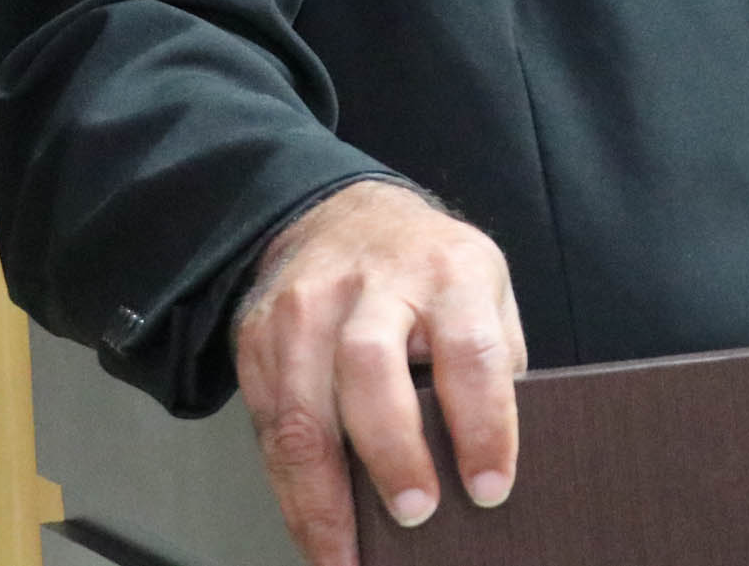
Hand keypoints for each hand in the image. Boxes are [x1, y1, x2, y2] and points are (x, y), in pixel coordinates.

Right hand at [233, 180, 527, 565]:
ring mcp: (304, 307)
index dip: (482, 424)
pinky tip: (314, 527)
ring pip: (303, 410)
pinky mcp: (257, 337)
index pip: (468, 349)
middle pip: (369, 367)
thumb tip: (489, 472)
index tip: (489, 488)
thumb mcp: (485, 292)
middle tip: (415, 515)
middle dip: (391, 452)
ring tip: (345, 558)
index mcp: (448, 272)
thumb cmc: (429, 272)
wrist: (343, 216)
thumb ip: (491, 366)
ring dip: (322, 497)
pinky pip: (267, 426)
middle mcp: (371, 283)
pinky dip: (290, 490)